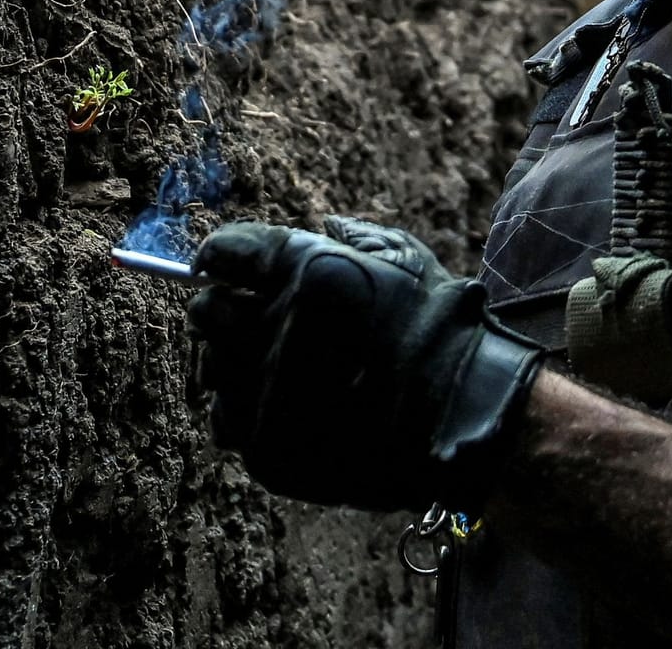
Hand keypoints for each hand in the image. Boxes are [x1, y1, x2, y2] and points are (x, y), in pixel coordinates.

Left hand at [188, 221, 543, 512]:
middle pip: (206, 310)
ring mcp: (267, 392)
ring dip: (233, 361)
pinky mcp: (266, 445)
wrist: (465, 421)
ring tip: (275, 366)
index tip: (225, 267)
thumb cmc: (441, 333)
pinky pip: (226, 418)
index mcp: (307, 271)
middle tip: (251, 319)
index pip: (224, 251)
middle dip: (224, 309)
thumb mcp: (408, 261)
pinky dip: (245, 408)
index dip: (222, 257)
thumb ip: (358, 237)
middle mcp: (276, 328)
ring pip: (211, 366)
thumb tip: (326, 225)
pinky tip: (282, 404)